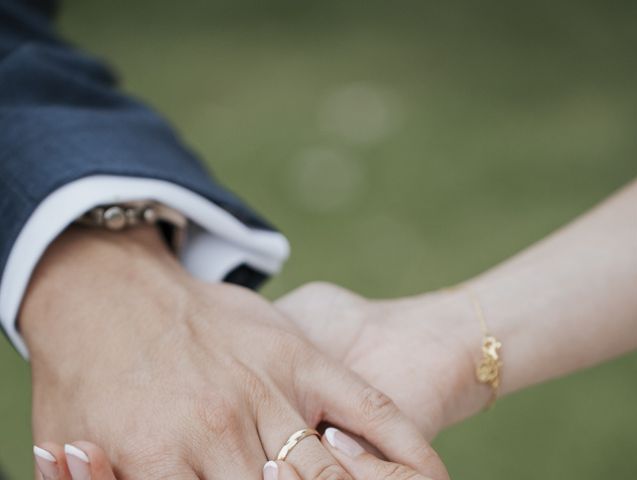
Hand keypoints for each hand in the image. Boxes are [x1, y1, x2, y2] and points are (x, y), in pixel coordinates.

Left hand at [22, 227, 444, 478]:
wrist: (109, 288)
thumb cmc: (86, 374)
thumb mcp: (70, 448)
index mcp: (162, 463)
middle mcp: (222, 433)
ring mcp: (267, 391)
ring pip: (330, 474)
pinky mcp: (301, 358)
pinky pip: (367, 409)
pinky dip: (404, 451)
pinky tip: (429, 477)